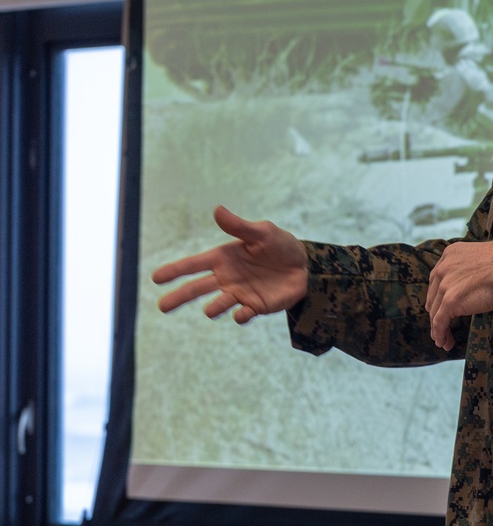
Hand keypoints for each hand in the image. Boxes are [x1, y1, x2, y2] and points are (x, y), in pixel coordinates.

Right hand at [152, 205, 308, 323]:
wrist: (304, 266)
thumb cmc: (280, 245)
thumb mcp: (262, 232)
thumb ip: (239, 226)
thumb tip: (217, 210)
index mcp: (223, 258)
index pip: (193, 265)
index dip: (175, 270)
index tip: (156, 278)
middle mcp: (226, 278)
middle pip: (197, 289)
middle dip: (179, 297)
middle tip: (162, 306)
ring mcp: (239, 294)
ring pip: (218, 304)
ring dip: (214, 308)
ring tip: (210, 310)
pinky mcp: (255, 307)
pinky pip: (243, 314)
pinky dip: (240, 315)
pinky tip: (240, 314)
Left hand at [426, 238, 492, 350]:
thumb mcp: (482, 260)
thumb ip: (471, 270)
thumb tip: (474, 285)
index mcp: (450, 254)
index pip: (437, 280)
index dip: (438, 296)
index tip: (442, 309)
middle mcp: (443, 267)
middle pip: (433, 296)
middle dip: (436, 313)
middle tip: (441, 327)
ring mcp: (445, 284)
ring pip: (435, 312)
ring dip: (438, 328)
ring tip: (443, 341)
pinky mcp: (450, 301)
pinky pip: (440, 321)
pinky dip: (440, 333)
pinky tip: (444, 342)